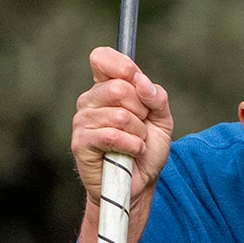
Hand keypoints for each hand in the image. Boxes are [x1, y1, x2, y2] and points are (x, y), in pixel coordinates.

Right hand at [71, 46, 173, 205]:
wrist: (139, 183)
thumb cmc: (146, 150)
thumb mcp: (162, 119)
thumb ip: (157, 97)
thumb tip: (142, 82)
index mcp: (106, 87)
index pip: (103, 58)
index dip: (123, 66)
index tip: (137, 80)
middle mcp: (90, 100)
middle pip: (120, 88)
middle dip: (142, 111)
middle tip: (141, 127)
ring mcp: (82, 120)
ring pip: (121, 116)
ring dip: (139, 134)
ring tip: (135, 144)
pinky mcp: (81, 142)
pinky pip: (112, 135)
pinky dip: (132, 146)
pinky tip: (131, 152)